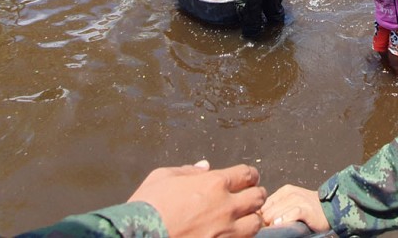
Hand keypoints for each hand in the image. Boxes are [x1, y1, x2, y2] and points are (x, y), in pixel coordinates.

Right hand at [128, 161, 264, 237]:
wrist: (139, 236)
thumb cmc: (148, 205)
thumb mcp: (163, 176)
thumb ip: (188, 170)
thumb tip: (205, 166)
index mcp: (214, 183)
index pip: (247, 174)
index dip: (250, 176)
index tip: (248, 179)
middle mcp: (226, 206)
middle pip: (258, 197)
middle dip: (255, 195)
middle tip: (249, 197)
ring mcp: (226, 231)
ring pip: (256, 223)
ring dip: (251, 218)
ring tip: (244, 218)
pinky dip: (241, 236)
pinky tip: (231, 233)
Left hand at [260, 184, 328, 232]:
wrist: (331, 208)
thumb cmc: (310, 210)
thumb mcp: (292, 203)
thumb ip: (277, 208)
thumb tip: (259, 218)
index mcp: (285, 191)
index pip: (263, 204)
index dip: (261, 217)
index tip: (264, 225)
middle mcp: (290, 193)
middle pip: (267, 211)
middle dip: (266, 222)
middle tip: (271, 228)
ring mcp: (298, 200)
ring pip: (275, 214)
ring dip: (274, 224)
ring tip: (279, 228)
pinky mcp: (305, 209)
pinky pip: (289, 216)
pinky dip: (284, 222)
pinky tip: (285, 226)